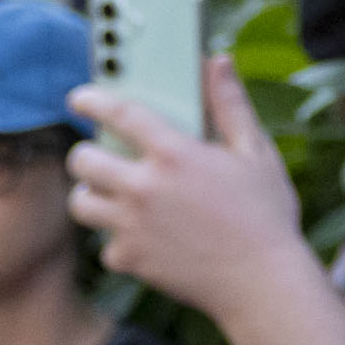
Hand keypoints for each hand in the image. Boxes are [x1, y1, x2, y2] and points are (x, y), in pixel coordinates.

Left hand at [65, 58, 307, 320]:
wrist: (262, 284)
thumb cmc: (266, 215)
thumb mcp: (256, 152)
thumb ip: (230, 105)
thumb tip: (218, 60)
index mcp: (174, 154)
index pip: (117, 113)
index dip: (92, 100)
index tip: (79, 98)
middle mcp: (144, 187)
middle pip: (81, 160)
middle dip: (86, 154)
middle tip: (99, 157)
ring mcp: (131, 225)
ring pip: (81, 202)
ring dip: (93, 196)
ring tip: (116, 195)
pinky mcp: (128, 259)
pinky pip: (104, 244)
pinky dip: (119, 241)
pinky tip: (145, 237)